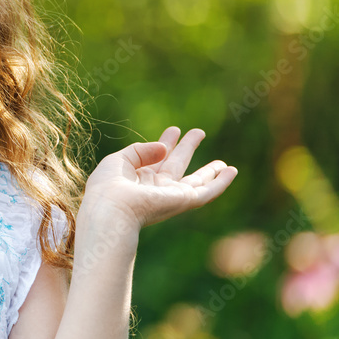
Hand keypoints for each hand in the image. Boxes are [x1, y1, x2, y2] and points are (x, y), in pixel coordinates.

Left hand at [81, 126, 237, 229]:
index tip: (174, 130)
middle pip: (175, 166)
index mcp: (136, 179)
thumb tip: (164, 148)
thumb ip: (141, 150)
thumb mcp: (119, 160)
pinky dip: (221, 182)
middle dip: (186, 148)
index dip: (165, 143)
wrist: (110, 209)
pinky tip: (231, 171)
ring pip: (194, 181)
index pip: (154, 159)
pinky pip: (207, 191)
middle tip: (198, 132)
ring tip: (222, 161)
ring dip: (209, 170)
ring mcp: (169, 195)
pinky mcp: (183, 201)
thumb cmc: (107, 186)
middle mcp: (154, 189)